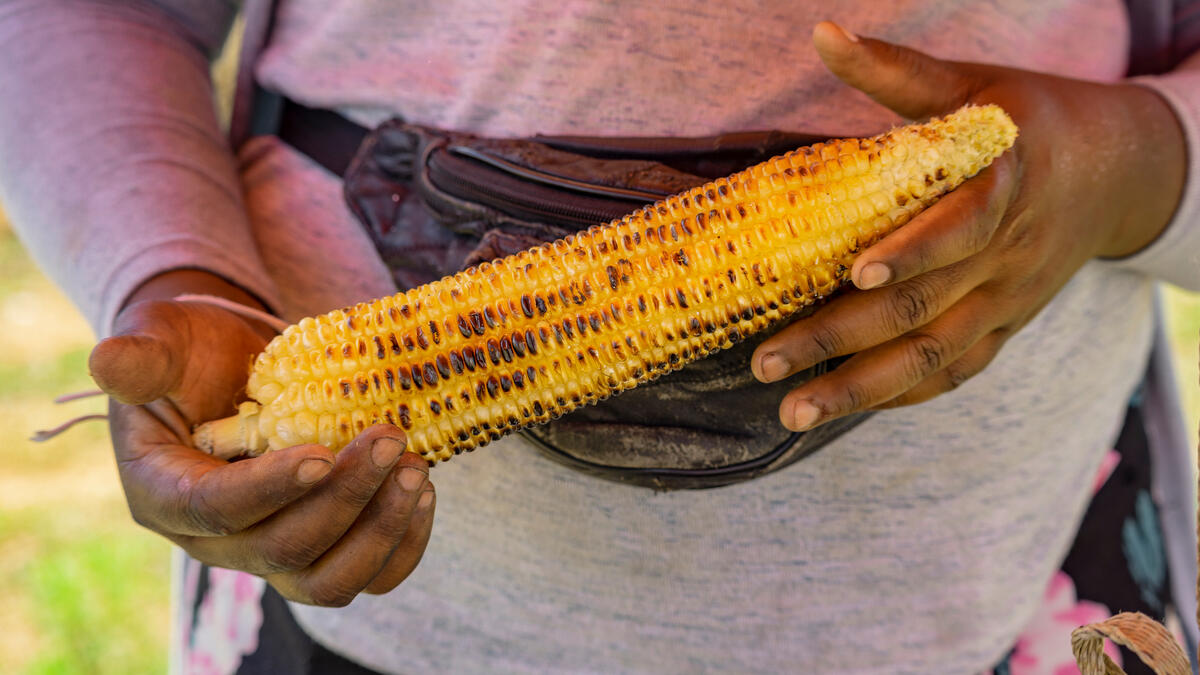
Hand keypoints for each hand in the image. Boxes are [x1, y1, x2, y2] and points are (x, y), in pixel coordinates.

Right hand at [89, 273, 435, 606]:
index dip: (270, 490)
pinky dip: (403, 545)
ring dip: (380, 532)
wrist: (235, 365)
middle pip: (283, 551)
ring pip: (329, 582)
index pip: (216, 512)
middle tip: (388, 439)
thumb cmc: (192, 350)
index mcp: (166, 493)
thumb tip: (107, 360)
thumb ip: (142, 354)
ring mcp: (273, 550)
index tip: (321, 452)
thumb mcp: (161, 339)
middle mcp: (218, 540)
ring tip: (414, 469)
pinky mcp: (323, 546)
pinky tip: (424, 490)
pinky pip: (368, 574)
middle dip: (343, 500)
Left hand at [752, 22, 1185, 430]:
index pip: (959, 229)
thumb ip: (898, 73)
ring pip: (932, 357)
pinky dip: (902, 393)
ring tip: (793, 413)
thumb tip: (823, 34)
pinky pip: (955, 372)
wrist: (1115, 171)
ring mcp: (1005, 302)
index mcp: (1003, 189)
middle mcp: (1005, 257)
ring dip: (861, 391)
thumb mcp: (974, 86)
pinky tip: (847, 407)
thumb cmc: (1029, 119)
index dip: (911, 252)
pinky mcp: (1003, 329)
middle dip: (840, 340)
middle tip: (766, 363)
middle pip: (920, 309)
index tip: (853, 271)